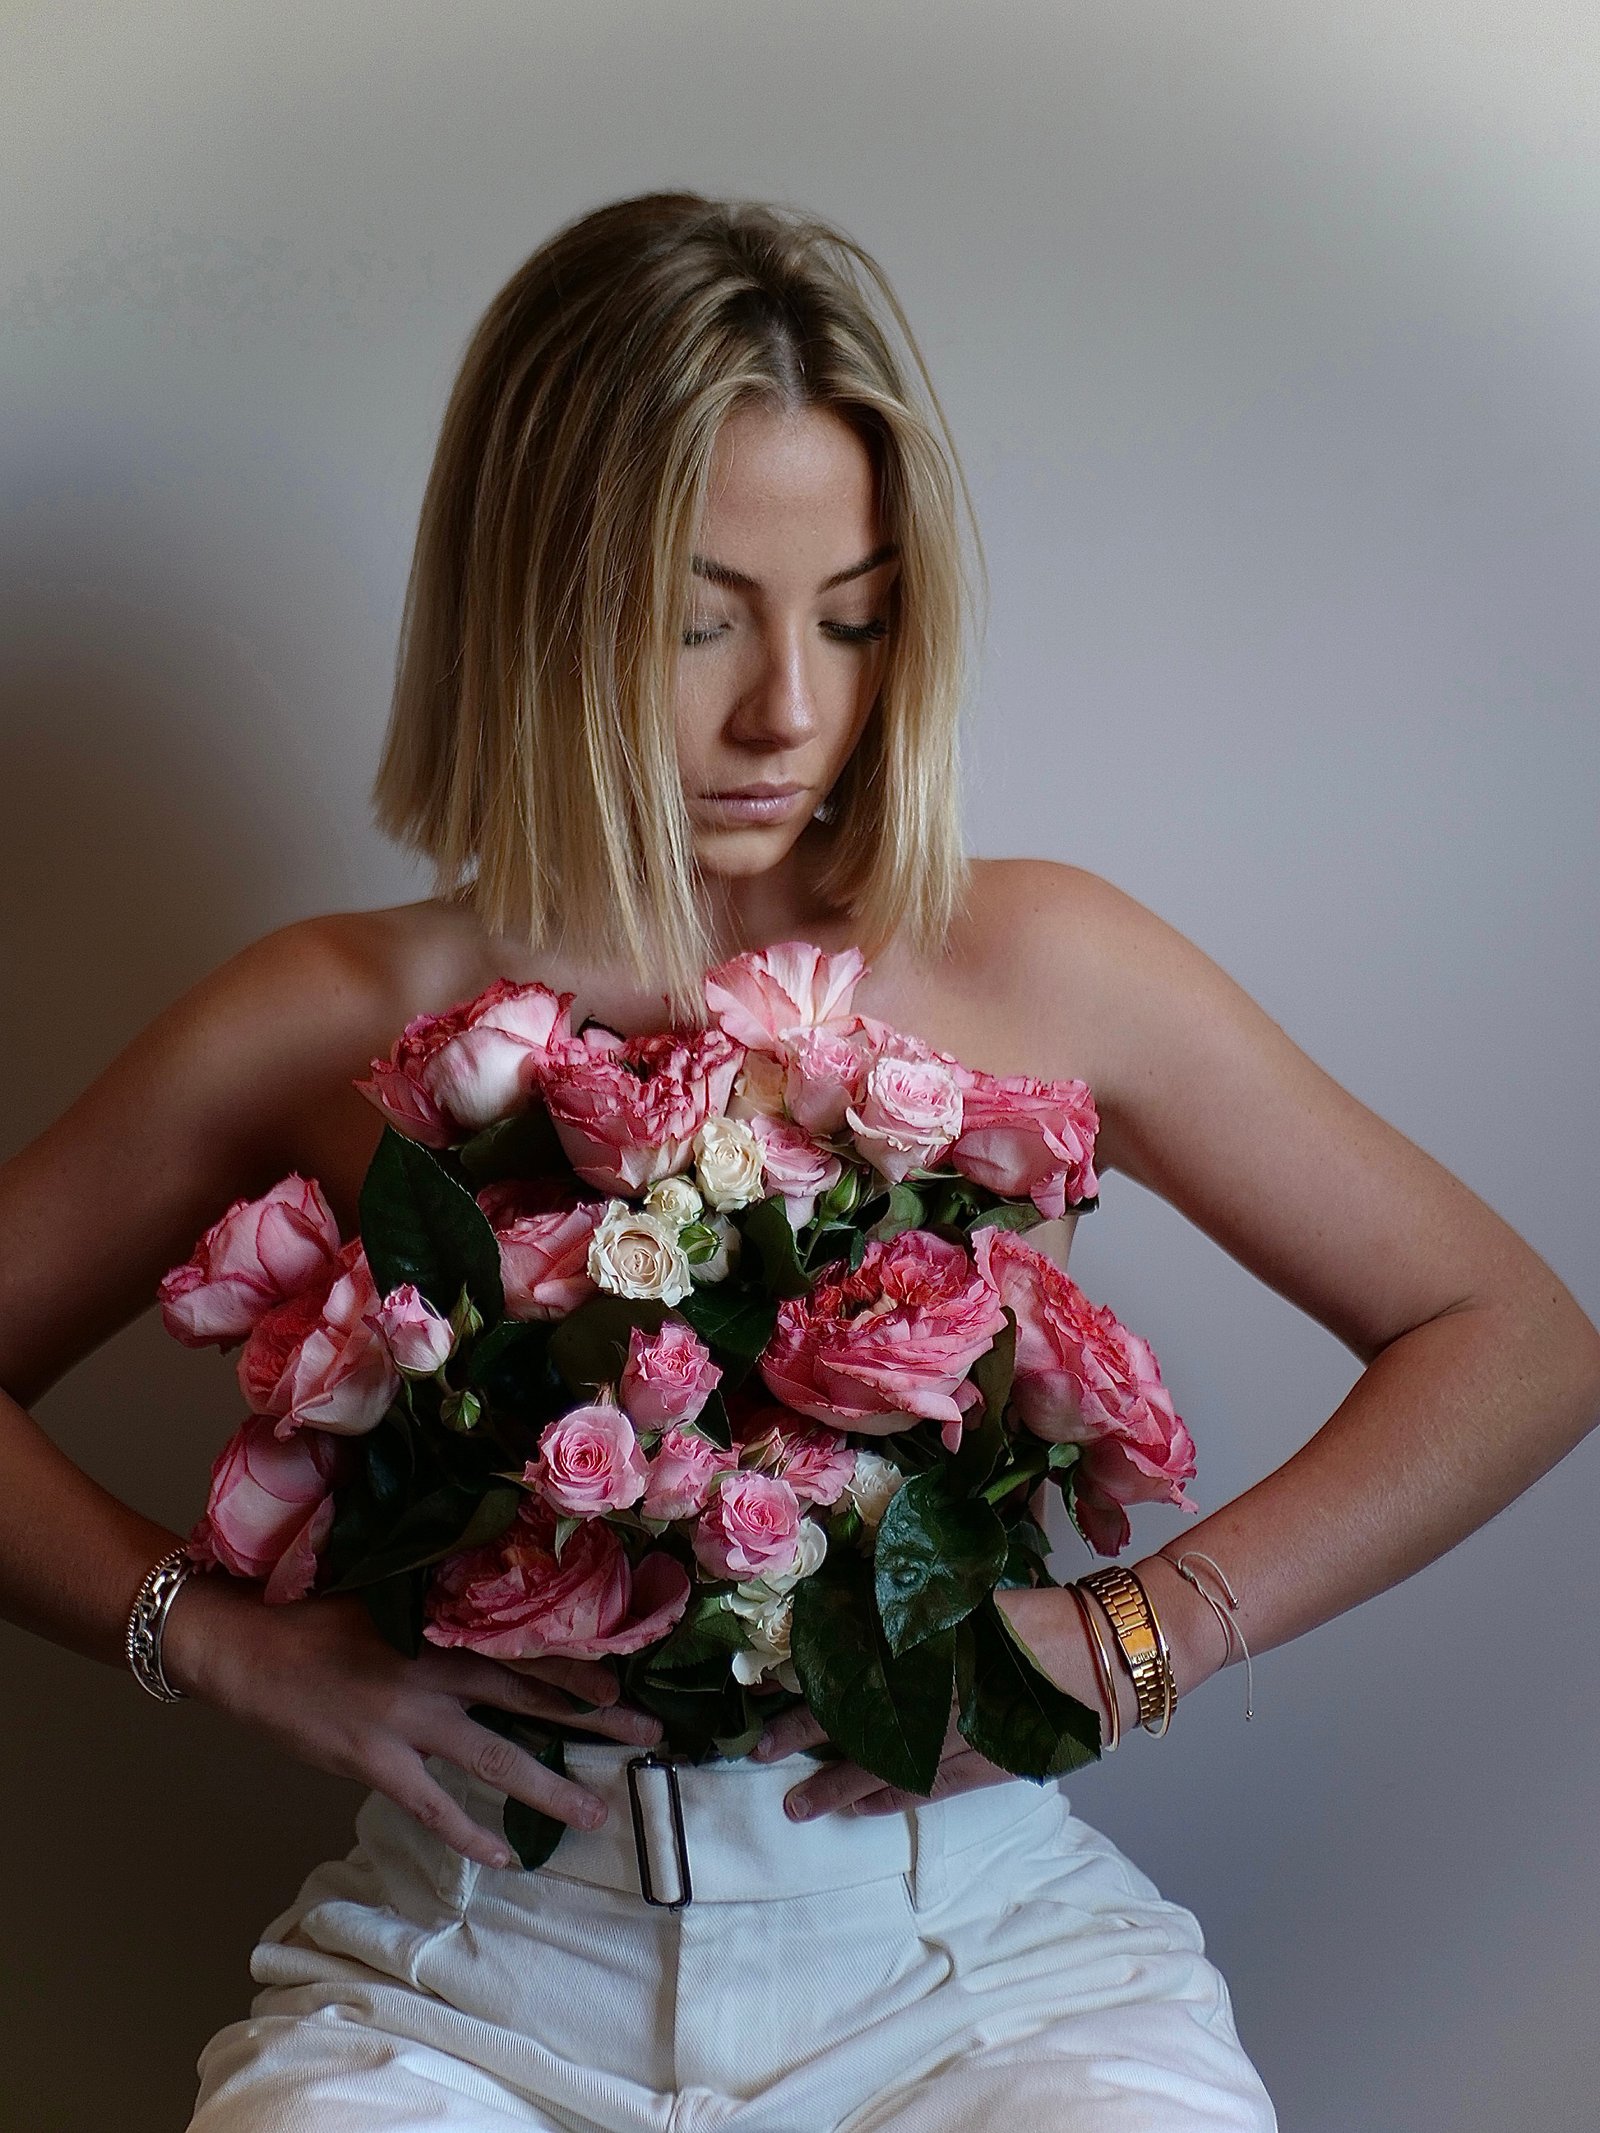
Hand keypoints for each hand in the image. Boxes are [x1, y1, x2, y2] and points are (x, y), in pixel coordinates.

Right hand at [161, 1570, 664, 1867]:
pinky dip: (469, 1833)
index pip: (529, 1644)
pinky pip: (433, 1806)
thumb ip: (441, 1605)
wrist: (245, 1644)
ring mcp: (407, 1721)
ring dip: (549, 1787)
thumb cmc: (316, 1610)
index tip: (629, 1677)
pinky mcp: (374, 1762)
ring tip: (594, 1814)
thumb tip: (496, 1613)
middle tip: (646, 1733)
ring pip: (495, 1759)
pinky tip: (503, 1855)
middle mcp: (437, 1671)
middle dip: (593, 1718)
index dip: (581, 1663)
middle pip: (531, 1697)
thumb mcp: (389, 1590)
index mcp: (444, 1623)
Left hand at [749, 1585, 1131, 1819]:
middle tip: (759, 1754)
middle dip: (808, 1737)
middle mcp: (946, 1693)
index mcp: (941, 1644)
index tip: (771, 1693)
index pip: (861, 1668)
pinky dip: (897, 1799)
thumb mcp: (977, 1598)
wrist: (1116, 1648)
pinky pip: (935, 1788)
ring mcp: (969, 1734)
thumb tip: (865, 1605)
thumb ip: (924, 1608)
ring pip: (891, 1763)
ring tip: (798, 1804)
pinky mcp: (995, 1762)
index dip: (813, 1684)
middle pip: (864, 1719)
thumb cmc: (1047, 1613)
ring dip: (841, 1783)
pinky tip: (863, 1808)